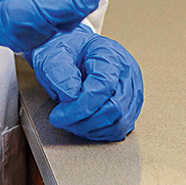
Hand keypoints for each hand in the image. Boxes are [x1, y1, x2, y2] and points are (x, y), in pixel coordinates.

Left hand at [30, 27, 142, 141]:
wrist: (73, 52)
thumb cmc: (66, 52)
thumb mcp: (53, 55)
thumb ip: (59, 72)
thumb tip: (71, 96)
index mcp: (110, 54)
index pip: (103, 87)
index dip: (80, 107)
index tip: (58, 115)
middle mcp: (128, 73)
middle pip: (114, 108)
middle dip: (84, 121)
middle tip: (61, 120)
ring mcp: (132, 91)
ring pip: (118, 123)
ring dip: (90, 129)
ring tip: (70, 121)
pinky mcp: (131, 106)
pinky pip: (119, 129)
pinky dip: (99, 132)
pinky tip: (82, 124)